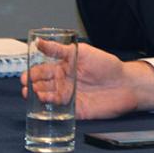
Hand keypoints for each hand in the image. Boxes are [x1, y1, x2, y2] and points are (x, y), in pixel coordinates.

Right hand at [20, 42, 153, 118]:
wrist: (126, 84)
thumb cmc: (107, 65)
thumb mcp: (82, 52)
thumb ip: (60, 49)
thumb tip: (39, 42)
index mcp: (63, 68)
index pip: (41, 71)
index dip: (32, 73)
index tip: (26, 76)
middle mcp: (63, 83)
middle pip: (41, 85)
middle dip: (31, 86)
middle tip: (28, 85)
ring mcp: (67, 97)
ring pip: (47, 98)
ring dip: (38, 96)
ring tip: (34, 93)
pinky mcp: (74, 110)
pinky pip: (58, 111)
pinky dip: (50, 107)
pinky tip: (46, 102)